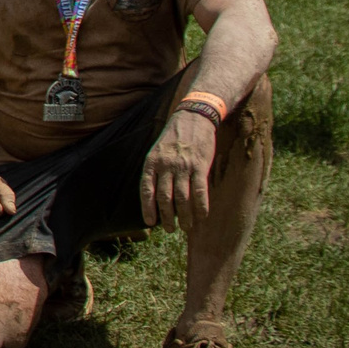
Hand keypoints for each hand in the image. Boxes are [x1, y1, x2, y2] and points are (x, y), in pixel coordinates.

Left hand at [139, 107, 218, 230]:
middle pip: (165, 198)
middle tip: (169, 229)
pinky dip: (201, 207)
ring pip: (182, 198)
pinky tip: (201, 217)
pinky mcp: (200, 166)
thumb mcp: (157, 151)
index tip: (149, 223)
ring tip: (186, 227)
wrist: (193, 117)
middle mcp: (166, 165)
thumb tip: (155, 197)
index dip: (148, 208)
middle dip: (166, 217)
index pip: (147, 190)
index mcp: (152, 162)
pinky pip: (200, 191)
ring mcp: (184, 166)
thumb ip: (156, 171)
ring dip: (184, 216)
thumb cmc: (173, 138)